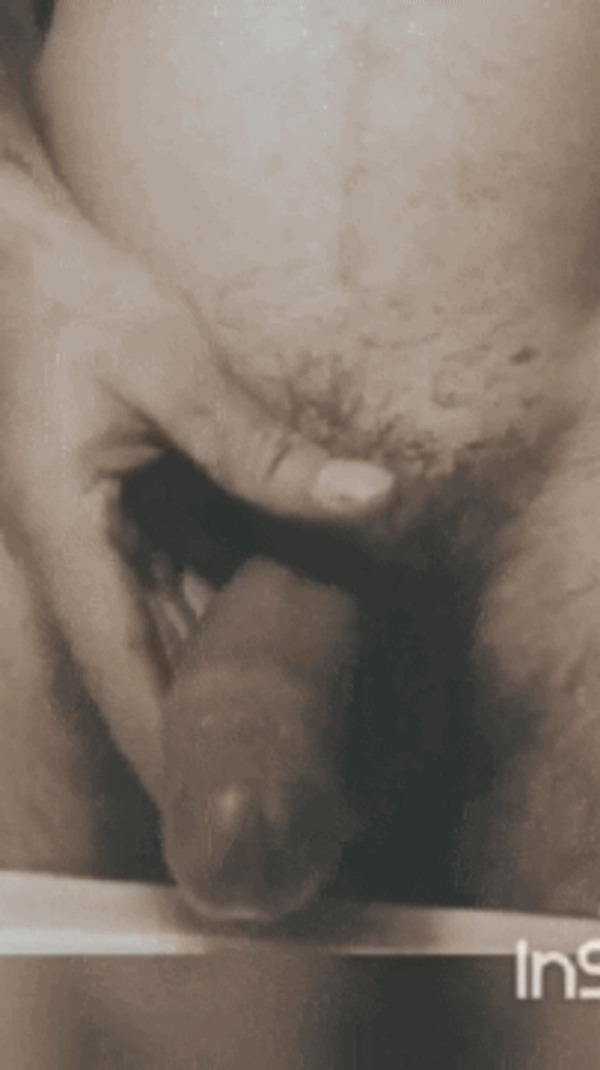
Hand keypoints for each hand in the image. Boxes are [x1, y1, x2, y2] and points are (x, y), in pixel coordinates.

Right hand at [0, 90, 394, 804]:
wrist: (29, 265)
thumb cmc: (77, 308)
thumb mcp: (170, 367)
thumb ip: (261, 444)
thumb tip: (367, 496)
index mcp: (70, 540)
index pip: (122, 676)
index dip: (169, 754)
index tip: (225, 817)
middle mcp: (82, 560)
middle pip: (148, 675)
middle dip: (213, 737)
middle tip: (294, 790)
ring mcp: (102, 543)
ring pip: (168, 637)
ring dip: (228, 686)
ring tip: (303, 737)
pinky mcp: (126, 518)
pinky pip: (180, 585)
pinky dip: (230, 616)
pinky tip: (286, 635)